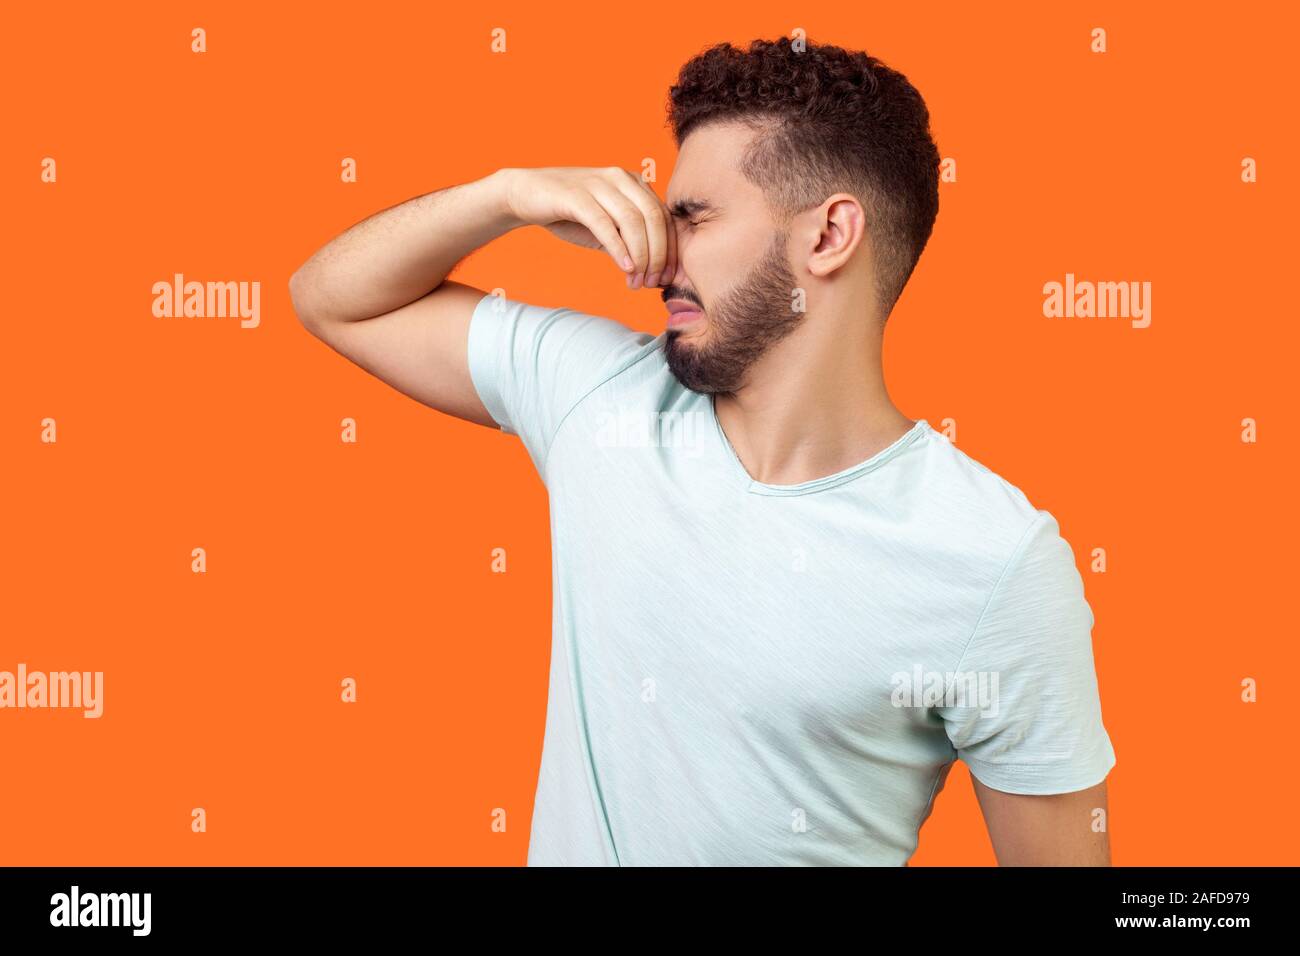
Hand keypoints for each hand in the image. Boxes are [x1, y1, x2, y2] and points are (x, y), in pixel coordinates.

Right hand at [500, 166, 677, 288]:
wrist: (526, 195)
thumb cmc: (570, 214)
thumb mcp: (607, 230)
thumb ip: (630, 244)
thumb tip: (654, 274)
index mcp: (634, 182)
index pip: (663, 216)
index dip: (671, 250)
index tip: (669, 278)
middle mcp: (621, 177)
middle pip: (653, 218)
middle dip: (658, 255)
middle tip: (653, 283)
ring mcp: (599, 183)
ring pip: (632, 221)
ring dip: (640, 256)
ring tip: (637, 281)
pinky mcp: (576, 195)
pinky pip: (605, 223)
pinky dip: (618, 248)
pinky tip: (625, 268)